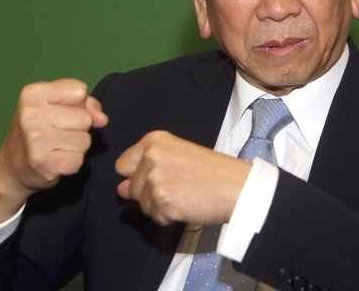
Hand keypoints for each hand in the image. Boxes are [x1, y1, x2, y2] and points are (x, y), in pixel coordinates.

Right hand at [0, 79, 107, 234]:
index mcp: (33, 93)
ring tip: (57, 147)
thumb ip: (85, 105)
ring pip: (85, 140)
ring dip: (77, 147)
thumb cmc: (39, 131)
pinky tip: (56, 160)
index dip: (79, 104)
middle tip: (59, 134)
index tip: (63, 113)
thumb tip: (102, 119)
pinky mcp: (42, 163)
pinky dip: (72, 163)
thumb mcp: (56, 107)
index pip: (80, 91)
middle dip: (80, 128)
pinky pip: (79, 160)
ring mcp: (34, 139)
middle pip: (85, 118)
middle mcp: (30, 114)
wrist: (11, 167)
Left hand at [115, 131, 250, 225]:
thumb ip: (145, 170)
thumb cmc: (213, 171)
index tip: (161, 175)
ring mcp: (155, 178)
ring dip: (161, 206)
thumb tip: (121, 189)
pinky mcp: (162, 200)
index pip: (122, 165)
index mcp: (154, 140)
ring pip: (142, 205)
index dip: (139, 176)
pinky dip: (170, 217)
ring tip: (185, 195)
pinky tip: (187, 205)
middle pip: (132, 188)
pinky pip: (156, 217)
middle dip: (150, 193)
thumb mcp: (177, 158)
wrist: (237, 186)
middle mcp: (151, 156)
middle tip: (179, 186)